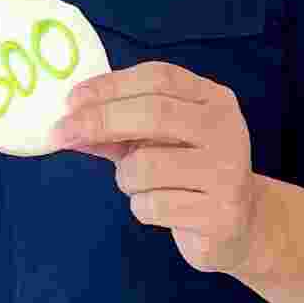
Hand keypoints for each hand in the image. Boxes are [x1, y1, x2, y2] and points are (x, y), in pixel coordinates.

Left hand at [48, 62, 261, 274]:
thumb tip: (66, 125)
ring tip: (140, 184)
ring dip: (125, 178)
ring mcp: (227, 172)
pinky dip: (142, 207)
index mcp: (213, 99)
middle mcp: (227, 129)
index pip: (159, 77)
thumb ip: (115, 130)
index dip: (111, 85)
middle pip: (153, 113)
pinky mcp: (220, 214)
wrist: (241, 225)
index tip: (71, 100)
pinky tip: (163, 208)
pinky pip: (153, 205)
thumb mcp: (154, 142)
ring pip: (146, 165)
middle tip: (62, 132)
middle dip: (100, 121)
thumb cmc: (188, 173)